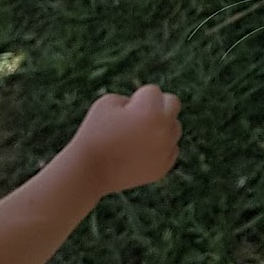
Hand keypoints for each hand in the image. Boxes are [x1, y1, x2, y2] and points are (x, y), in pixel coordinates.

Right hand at [66, 86, 182, 194]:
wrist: (88, 171)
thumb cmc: (95, 132)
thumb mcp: (108, 102)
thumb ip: (132, 98)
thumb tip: (151, 107)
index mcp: (151, 111)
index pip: (153, 91)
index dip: (136, 98)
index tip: (122, 112)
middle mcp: (164, 130)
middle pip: (173, 104)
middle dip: (157, 106)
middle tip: (138, 117)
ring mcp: (166, 150)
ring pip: (174, 128)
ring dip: (160, 127)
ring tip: (136, 136)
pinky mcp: (163, 167)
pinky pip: (170, 149)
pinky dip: (159, 148)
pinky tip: (138, 152)